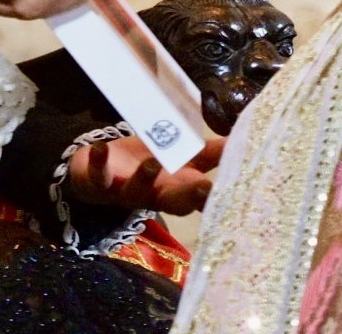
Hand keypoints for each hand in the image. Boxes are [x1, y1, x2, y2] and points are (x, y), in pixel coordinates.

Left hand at [66, 135, 223, 216]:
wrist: (97, 173)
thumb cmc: (145, 166)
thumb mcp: (178, 158)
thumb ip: (208, 153)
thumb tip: (243, 140)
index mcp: (175, 189)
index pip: (199, 197)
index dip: (213, 197)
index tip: (232, 190)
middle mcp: (154, 195)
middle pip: (173, 202)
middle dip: (188, 197)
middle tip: (204, 188)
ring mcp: (126, 190)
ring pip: (137, 191)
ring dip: (145, 179)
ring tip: (153, 164)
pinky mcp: (100, 181)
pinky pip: (99, 176)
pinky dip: (100, 162)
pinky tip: (101, 148)